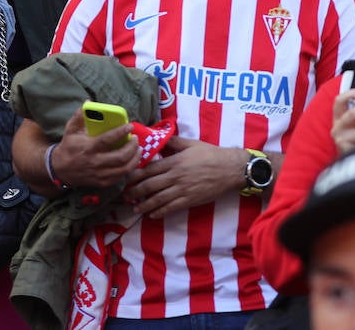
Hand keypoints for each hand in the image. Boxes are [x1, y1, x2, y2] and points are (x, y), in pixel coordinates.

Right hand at [49, 108, 140, 187]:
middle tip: (135, 139)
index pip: (107, 140)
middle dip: (132, 147)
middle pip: (120, 157)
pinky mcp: (102, 182)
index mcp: (88, 148)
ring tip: (138, 149)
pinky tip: (132, 161)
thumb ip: (79, 116)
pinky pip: (120, 178)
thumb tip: (88, 102)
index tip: (130, 126)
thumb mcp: (70, 130)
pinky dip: (129, 169)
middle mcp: (95, 162)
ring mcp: (99, 174)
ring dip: (134, 159)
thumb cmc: (68, 147)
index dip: (120, 133)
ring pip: (123, 169)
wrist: (60, 169)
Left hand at [126, 136, 242, 217]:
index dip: (135, 175)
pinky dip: (160, 212)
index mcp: (174, 161)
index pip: (149, 169)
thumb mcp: (191, 144)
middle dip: (135, 192)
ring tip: (134, 209)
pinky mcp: (189, 200)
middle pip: (149, 185)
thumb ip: (174, 142)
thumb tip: (159, 138)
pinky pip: (171, 208)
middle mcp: (175, 176)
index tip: (126, 179)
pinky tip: (152, 215)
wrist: (229, 169)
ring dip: (144, 205)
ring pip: (158, 199)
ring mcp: (182, 190)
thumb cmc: (211, 154)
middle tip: (125, 196)